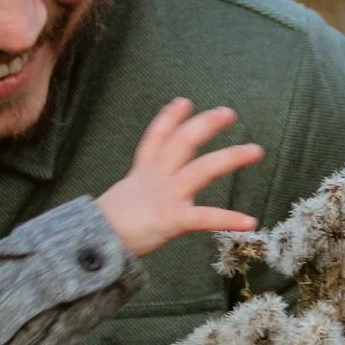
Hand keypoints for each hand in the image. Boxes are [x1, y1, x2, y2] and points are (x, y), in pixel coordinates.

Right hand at [96, 100, 263, 256]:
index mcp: (142, 174)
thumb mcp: (121, 200)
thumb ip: (137, 193)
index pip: (156, 138)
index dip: (169, 118)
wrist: (89, 243)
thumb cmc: (104, 226)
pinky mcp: (171, 219)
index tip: (183, 101)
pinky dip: (228, 219)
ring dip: (232, 157)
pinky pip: (205, 217)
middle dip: (206, 125)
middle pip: (183, 142)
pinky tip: (250, 222)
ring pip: (203, 169)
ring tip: (256, 151)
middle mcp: (156, 178)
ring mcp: (165, 196)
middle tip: (228, 112)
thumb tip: (143, 197)